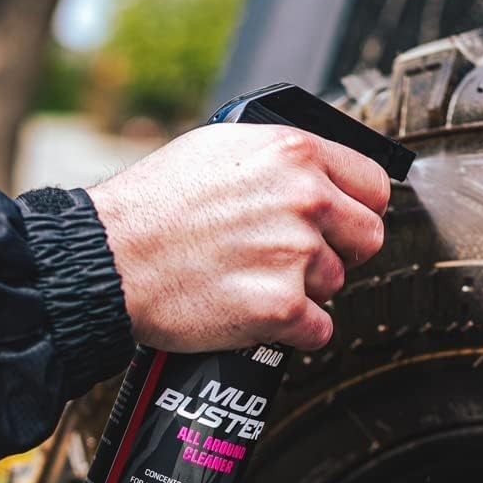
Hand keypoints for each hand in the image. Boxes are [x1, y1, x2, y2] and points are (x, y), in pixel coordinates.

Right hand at [86, 123, 389, 352]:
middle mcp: (304, 198)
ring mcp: (295, 254)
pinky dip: (293, 331)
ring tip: (253, 280)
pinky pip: (319, 329)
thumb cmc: (151, 207)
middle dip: (337, 252)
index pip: (373, 185)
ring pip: (336, 285)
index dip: (355, 209)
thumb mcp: (219, 150)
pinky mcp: (280, 307)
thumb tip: (314, 175)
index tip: (339, 224)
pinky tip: (256, 314)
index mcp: (293, 153)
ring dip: (303, 290)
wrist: (109, 259)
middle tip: (294, 259)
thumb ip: (277, 160)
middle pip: (367, 238)